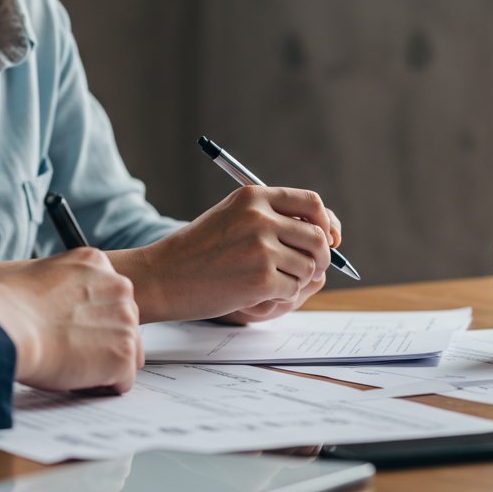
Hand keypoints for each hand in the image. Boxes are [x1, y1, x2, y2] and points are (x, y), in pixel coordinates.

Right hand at [0, 247, 143, 393]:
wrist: (5, 327)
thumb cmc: (5, 306)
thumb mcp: (40, 273)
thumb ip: (65, 285)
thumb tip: (62, 303)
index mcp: (97, 264)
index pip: (110, 297)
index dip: (91, 320)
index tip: (71, 329)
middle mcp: (118, 287)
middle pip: (125, 324)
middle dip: (103, 341)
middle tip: (69, 350)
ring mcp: (125, 320)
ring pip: (128, 353)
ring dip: (104, 363)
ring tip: (70, 364)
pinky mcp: (124, 353)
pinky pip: (123, 380)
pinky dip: (102, 386)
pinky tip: (75, 378)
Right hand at [128, 186, 335, 321]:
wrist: (162, 276)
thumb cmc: (197, 251)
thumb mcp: (232, 217)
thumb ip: (272, 217)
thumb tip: (324, 232)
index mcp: (254, 197)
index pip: (312, 203)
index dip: (327, 223)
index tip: (330, 239)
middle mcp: (260, 217)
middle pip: (318, 236)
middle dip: (322, 257)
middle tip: (313, 269)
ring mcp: (261, 248)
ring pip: (308, 266)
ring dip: (298, 279)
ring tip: (270, 281)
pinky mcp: (261, 279)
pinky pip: (293, 288)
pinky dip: (283, 295)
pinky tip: (257, 293)